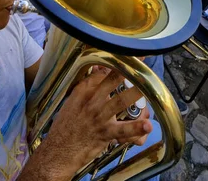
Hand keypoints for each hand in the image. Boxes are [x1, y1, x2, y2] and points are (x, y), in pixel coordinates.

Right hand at [19, 70, 152, 180]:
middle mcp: (91, 101)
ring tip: (150, 87)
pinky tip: (147, 126)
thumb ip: (89, 86)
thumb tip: (101, 70)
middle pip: (112, 80)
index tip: (132, 54)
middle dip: (128, 70)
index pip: (102, 72)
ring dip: (135, 94)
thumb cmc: (66, 126)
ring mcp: (99, 117)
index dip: (118, 62)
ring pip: (120, 101)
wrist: (57, 152)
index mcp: (83, 91)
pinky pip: (123, 130)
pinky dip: (135, 128)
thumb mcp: (73, 101)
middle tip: (143, 62)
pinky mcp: (105, 134)